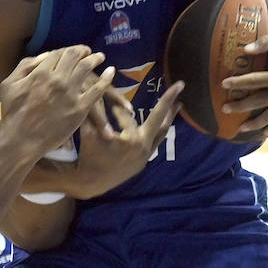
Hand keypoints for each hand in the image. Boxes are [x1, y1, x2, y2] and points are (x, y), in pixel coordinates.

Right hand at [0, 44, 114, 157]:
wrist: (21, 140)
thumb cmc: (12, 114)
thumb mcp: (8, 84)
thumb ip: (24, 67)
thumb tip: (43, 56)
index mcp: (41, 72)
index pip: (57, 53)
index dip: (65, 50)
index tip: (70, 51)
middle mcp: (58, 79)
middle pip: (74, 56)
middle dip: (82, 50)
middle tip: (87, 51)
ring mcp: (71, 93)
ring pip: (87, 68)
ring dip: (95, 59)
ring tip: (100, 57)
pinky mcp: (80, 108)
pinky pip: (98, 90)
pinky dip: (106, 78)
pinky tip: (111, 72)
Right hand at [69, 82, 184, 197]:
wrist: (89, 183)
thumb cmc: (88, 155)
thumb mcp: (89, 130)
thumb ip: (94, 109)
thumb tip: (98, 87)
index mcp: (131, 139)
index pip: (127, 116)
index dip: (118, 109)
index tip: (112, 105)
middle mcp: (143, 148)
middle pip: (159, 120)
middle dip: (168, 101)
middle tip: (180, 85)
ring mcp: (145, 157)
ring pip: (161, 133)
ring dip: (169, 118)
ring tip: (178, 104)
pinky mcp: (144, 163)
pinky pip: (155, 144)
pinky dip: (159, 132)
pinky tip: (163, 125)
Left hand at [222, 28, 267, 140]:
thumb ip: (267, 42)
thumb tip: (246, 50)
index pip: (256, 81)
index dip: (239, 82)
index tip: (223, 84)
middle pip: (260, 102)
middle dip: (241, 106)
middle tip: (225, 109)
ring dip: (255, 123)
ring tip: (240, 127)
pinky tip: (263, 133)